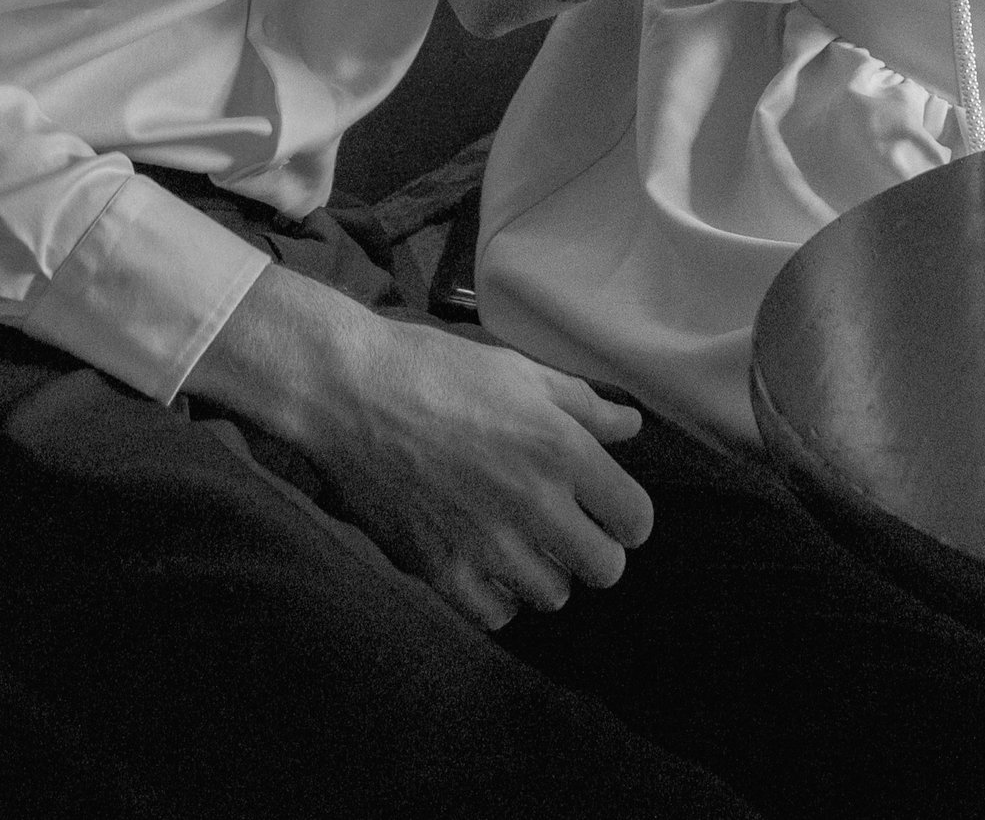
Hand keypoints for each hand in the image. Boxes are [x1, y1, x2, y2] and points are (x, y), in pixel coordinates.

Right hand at [191, 270, 650, 628]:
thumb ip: (582, 405)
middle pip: (605, 570)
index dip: (624, 514)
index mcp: (560, 448)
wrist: (349, 392)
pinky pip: (498, 616)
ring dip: (542, 570)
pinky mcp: (443, 572)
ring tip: (514, 535)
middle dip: (590, 548)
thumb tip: (630, 427)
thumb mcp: (518, 371)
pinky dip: (496, 594)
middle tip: (562, 525)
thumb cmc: (436, 369)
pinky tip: (480, 557)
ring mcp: (487, 545)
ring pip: (552, 596)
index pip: (634, 520)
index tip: (604, 506)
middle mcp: (534, 504)